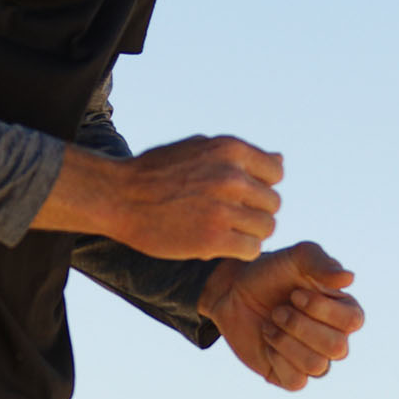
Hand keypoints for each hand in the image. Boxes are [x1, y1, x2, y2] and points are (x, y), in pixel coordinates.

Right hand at [34, 135, 282, 261]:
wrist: (118, 196)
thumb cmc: (156, 171)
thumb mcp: (198, 148)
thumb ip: (239, 155)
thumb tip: (280, 160)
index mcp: (230, 150)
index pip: (275, 172)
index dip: (261, 185)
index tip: (243, 195)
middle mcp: (231, 177)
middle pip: (273, 202)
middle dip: (256, 211)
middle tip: (233, 218)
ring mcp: (223, 209)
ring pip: (267, 227)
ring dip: (251, 233)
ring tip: (229, 232)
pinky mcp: (212, 240)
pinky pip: (251, 249)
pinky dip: (242, 250)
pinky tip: (223, 246)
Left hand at [198, 242, 363, 390]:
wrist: (233, 292)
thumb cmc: (272, 272)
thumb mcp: (297, 257)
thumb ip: (322, 263)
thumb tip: (349, 278)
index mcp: (344, 310)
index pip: (352, 321)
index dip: (322, 310)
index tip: (294, 293)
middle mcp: (335, 338)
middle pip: (338, 348)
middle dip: (300, 326)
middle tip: (277, 310)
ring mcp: (315, 360)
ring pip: (317, 366)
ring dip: (286, 341)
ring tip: (270, 323)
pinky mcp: (291, 376)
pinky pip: (297, 382)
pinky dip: (278, 359)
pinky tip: (267, 340)